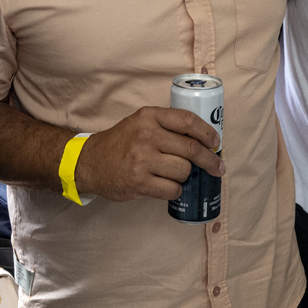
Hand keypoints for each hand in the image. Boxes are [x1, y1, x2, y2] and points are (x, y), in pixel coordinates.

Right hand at [76, 107, 224, 202]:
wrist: (90, 162)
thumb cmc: (121, 143)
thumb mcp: (140, 123)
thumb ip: (166, 126)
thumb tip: (204, 141)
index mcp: (149, 117)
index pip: (187, 121)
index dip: (207, 133)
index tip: (216, 143)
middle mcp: (146, 136)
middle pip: (191, 149)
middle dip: (209, 161)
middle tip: (218, 168)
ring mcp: (142, 160)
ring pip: (184, 171)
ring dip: (185, 177)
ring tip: (175, 175)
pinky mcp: (139, 182)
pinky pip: (172, 189)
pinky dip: (175, 190)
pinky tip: (166, 186)